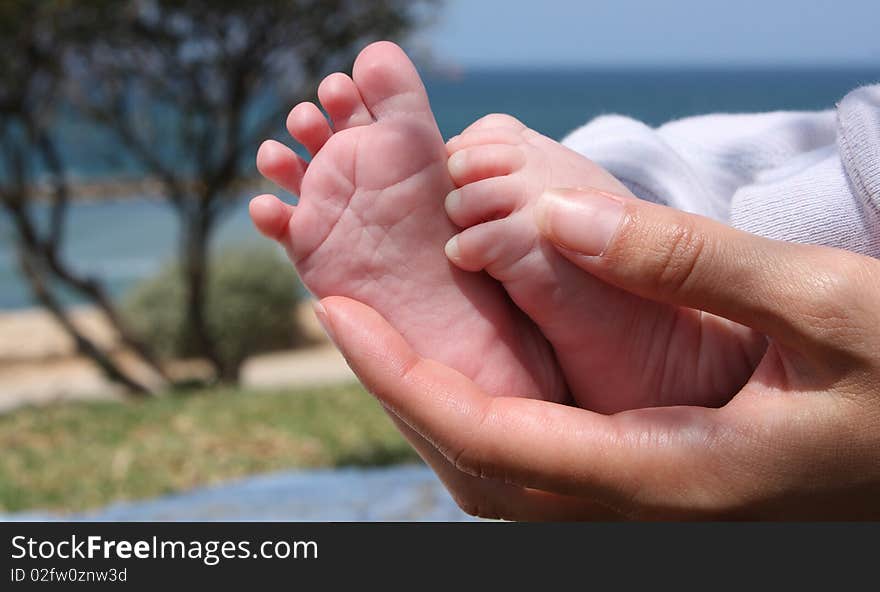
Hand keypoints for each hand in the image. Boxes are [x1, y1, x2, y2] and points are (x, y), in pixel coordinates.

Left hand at [316, 187, 879, 518]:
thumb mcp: (824, 309)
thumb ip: (691, 264)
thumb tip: (557, 221)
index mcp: (671, 476)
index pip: (491, 436)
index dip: (401, 376)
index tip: (338, 314)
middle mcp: (644, 506)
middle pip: (477, 468)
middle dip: (399, 394)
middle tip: (347, 316)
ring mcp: (650, 505)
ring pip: (504, 475)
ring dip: (436, 409)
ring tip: (390, 338)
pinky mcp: (661, 484)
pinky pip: (543, 463)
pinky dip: (487, 416)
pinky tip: (475, 368)